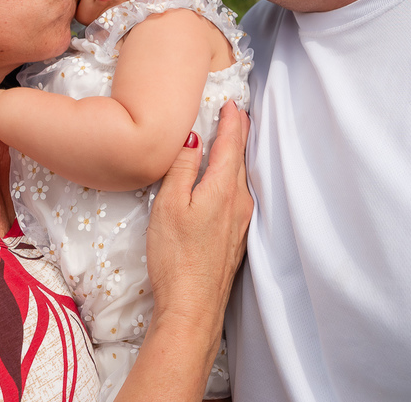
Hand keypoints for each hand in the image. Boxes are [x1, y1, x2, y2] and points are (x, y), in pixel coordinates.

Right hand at [147, 102, 252, 338]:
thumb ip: (182, 167)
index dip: (232, 120)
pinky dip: (233, 177)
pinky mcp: (236, 237)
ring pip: (241, 177)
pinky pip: (238, 195)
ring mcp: (241, 221)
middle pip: (240, 158)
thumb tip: (193, 137)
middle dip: (239, 133)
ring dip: (237, 155)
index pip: (231, 144)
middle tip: (236, 113)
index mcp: (223, 188)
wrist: (193, 307)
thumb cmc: (175, 256)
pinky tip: (225, 180)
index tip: (232, 102)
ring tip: (232, 139)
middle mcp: (239, 201)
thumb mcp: (169, 204)